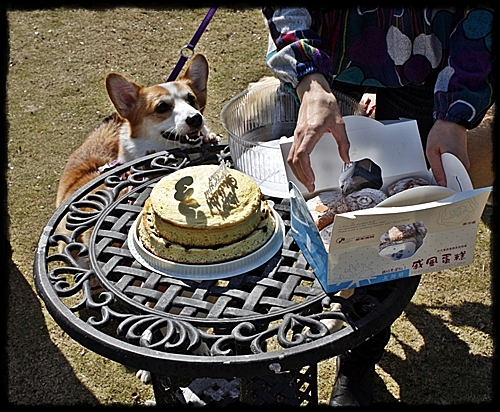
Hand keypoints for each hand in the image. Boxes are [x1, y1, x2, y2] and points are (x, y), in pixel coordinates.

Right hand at [288, 73, 350, 191]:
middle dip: (301, 176)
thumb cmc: (324, 104)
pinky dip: (295, 165)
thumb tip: (346, 158)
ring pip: (291, 159)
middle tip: (310, 186)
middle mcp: (301, 134)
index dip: (305, 169)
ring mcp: (296, 135)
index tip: (312, 179)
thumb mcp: (339, 123)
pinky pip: (292, 153)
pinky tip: (301, 170)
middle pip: (294, 161)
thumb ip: (343, 142)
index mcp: (311, 131)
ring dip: (297, 172)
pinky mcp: (296, 135)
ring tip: (306, 181)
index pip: (302, 155)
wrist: (314, 92)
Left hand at [426, 119, 468, 186]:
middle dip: (443, 182)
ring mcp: (464, 162)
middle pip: (453, 180)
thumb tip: (440, 183)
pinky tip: (441, 165)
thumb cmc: (442, 133)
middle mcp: (464, 164)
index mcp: (458, 163)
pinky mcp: (462, 160)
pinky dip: (447, 169)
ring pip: (453, 175)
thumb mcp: (432, 152)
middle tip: (434, 179)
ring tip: (437, 168)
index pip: (454, 184)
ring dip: (444, 175)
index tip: (437, 190)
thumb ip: (437, 169)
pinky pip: (454, 169)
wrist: (451, 121)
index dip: (444, 188)